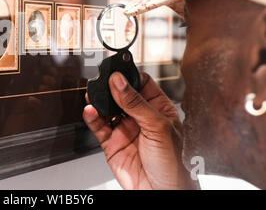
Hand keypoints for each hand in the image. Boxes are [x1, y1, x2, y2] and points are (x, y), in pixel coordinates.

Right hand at [83, 71, 195, 189]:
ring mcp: (125, 130)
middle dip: (109, 87)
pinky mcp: (112, 143)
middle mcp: (140, 118)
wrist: (161, 193)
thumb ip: (136, 103)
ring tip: (93, 96)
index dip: (129, 76)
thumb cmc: (174, 165)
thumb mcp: (158, 127)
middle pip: (120, 94)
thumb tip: (119, 81)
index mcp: (158, 109)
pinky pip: (98, 126)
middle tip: (100, 81)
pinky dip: (92, 117)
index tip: (117, 71)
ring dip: (98, 101)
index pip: (141, 83)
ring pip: (107, 108)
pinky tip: (91, 111)